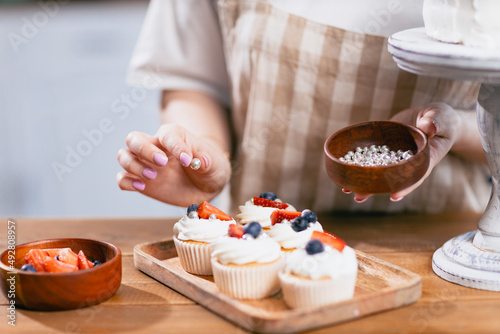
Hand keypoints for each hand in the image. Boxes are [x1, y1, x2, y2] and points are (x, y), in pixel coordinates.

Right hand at [116, 124, 230, 206]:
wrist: (206, 185)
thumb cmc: (210, 168)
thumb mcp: (215, 164)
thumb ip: (207, 161)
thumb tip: (200, 161)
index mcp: (174, 136)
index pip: (167, 134)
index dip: (175, 146)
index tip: (187, 161)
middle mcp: (156, 147)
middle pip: (134, 139)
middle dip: (144, 150)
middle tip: (163, 163)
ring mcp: (146, 164)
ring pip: (124, 156)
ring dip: (134, 165)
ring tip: (153, 176)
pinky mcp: (141, 181)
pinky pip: (122, 178)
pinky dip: (127, 182)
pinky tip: (141, 187)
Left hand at [347, 102, 460, 202]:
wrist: (431, 118)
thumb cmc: (441, 119)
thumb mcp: (442, 117)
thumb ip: (436, 121)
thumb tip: (428, 126)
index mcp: (425, 158)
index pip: (415, 175)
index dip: (405, 185)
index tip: (394, 195)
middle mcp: (407, 162)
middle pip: (391, 179)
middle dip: (375, 188)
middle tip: (358, 197)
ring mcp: (395, 157)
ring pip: (379, 172)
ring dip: (364, 182)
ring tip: (348, 191)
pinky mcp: (385, 150)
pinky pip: (372, 159)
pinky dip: (360, 165)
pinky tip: (345, 173)